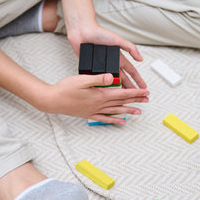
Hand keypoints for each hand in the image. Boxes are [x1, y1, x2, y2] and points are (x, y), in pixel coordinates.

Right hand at [33, 73, 148, 123]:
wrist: (52, 101)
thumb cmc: (65, 89)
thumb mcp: (82, 79)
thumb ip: (98, 78)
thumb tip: (111, 76)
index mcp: (100, 95)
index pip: (122, 93)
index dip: (135, 92)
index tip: (145, 92)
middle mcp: (99, 104)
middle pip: (122, 102)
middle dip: (136, 100)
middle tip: (147, 100)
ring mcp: (94, 110)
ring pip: (116, 111)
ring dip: (128, 111)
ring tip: (139, 111)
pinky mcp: (89, 114)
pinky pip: (105, 118)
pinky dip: (115, 120)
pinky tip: (121, 122)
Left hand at [67, 23, 146, 89]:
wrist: (82, 31)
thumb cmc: (99, 33)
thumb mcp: (118, 40)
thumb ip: (130, 48)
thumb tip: (140, 59)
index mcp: (118, 57)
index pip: (131, 71)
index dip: (138, 80)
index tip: (143, 88)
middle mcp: (111, 63)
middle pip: (123, 79)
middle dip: (130, 88)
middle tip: (135, 97)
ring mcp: (102, 67)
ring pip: (111, 81)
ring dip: (116, 89)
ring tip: (121, 98)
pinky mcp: (91, 68)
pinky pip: (97, 79)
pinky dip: (101, 86)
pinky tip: (103, 92)